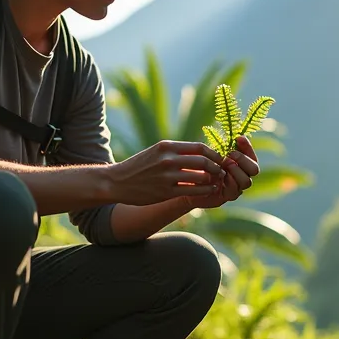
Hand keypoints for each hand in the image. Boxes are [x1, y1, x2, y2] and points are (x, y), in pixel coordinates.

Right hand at [105, 140, 225, 206]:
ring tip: (216, 182)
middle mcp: (168, 159)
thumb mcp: (156, 152)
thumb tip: (200, 152)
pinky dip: (204, 191)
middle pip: (204, 161)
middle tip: (221, 172)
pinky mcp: (166, 192)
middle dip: (217, 167)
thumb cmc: (139, 166)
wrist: (116, 182)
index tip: (220, 159)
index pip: (200, 147)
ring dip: (212, 180)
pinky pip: (192, 191)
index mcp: (167, 146)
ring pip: (200, 177)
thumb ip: (176, 151)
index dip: (214, 154)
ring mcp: (167, 176)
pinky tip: (208, 191)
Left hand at [185, 136, 259, 210]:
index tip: (238, 138)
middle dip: (243, 159)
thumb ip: (227, 147)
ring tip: (224, 164)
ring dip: (236, 171)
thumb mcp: (215, 154)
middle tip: (230, 154)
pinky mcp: (228, 196)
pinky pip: (235, 191)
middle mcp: (242, 176)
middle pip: (254, 169)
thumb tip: (237, 135)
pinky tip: (220, 175)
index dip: (247, 147)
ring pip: (246, 181)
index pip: (252, 156)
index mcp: (242, 164)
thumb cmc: (204, 165)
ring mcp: (237, 187)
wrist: (191, 182)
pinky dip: (229, 182)